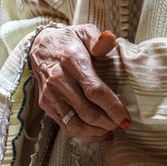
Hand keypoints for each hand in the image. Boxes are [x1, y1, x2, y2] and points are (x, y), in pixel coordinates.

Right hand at [29, 25, 130, 141]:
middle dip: (108, 122)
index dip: (112, 107)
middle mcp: (59, 81)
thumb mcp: (84, 31)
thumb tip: (109, 39)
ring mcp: (51, 96)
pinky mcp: (46, 105)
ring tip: (111, 130)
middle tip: (122, 123)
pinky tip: (98, 133)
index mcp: (72, 62)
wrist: (40, 47)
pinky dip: (84, 135)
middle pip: (87, 112)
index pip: (95, 91)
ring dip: (96, 132)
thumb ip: (98, 38)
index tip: (126, 119)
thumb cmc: (69, 41)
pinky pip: (66, 127)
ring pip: (76, 125)